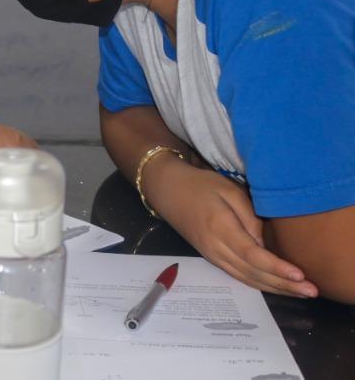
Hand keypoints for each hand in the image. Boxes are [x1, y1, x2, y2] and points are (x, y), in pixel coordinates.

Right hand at [146, 155, 317, 297]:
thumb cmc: (200, 185)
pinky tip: (277, 286)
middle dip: (283, 284)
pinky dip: (260, 284)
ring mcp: (212, 256)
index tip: (301, 275)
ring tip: (300, 293)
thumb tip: (267, 242)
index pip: (253, 255)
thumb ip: (249, 216)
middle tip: (311, 291)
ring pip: (246, 279)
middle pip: (252, 273)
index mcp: (219, 229)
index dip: (277, 267)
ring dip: (275, 288)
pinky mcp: (212, 257)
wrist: (167, 190)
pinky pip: (239, 276)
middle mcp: (215, 248)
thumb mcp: (227, 190)